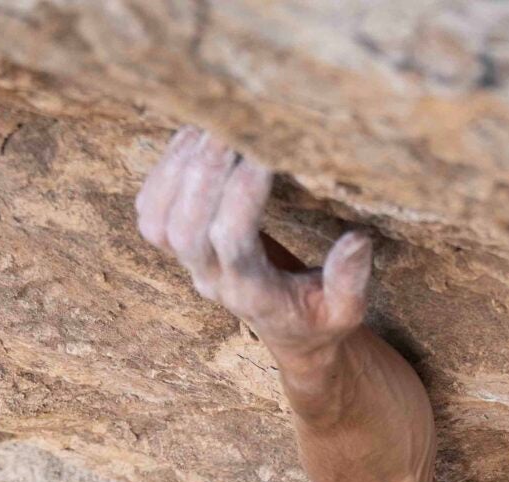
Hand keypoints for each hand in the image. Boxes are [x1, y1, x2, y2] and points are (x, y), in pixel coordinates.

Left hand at [134, 126, 371, 359]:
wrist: (287, 331)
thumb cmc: (319, 316)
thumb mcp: (346, 310)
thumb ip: (350, 280)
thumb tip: (357, 239)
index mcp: (253, 296)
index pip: (234, 241)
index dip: (243, 194)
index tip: (265, 152)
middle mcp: (211, 281)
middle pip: (187, 229)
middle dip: (203, 173)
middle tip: (227, 126)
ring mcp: (187, 265)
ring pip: (160, 220)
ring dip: (179, 167)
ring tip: (208, 124)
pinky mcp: (174, 247)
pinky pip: (150, 209)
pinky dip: (163, 169)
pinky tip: (191, 138)